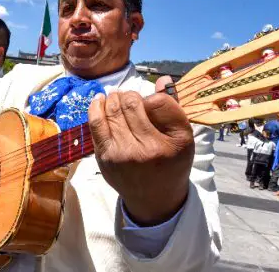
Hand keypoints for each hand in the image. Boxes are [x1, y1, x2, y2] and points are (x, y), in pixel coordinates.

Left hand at [87, 76, 193, 225]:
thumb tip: (161, 80)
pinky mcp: (103, 157)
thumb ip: (173, 108)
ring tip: (118, 98)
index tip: (149, 103)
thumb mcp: (184, 138)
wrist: (154, 198)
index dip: (150, 97)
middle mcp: (141, 151)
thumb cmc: (171, 162)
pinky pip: (95, 124)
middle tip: (132, 98)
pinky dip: (96, 107)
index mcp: (166, 145)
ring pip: (111, 111)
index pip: (154, 103)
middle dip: (129, 95)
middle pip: (129, 105)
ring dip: (113, 99)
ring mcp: (119, 155)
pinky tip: (100, 100)